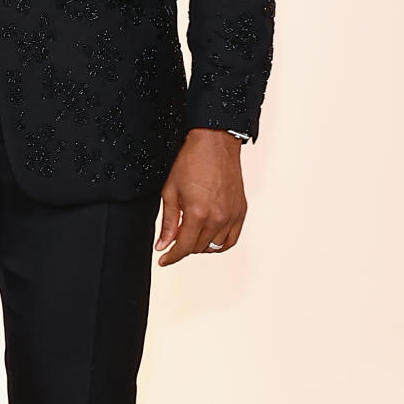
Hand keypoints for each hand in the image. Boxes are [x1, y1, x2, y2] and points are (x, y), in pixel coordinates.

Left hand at [156, 129, 247, 265]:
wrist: (215, 143)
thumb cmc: (192, 161)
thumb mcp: (171, 191)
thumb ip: (169, 222)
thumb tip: (163, 244)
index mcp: (198, 214)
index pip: (183, 247)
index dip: (171, 256)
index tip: (164, 259)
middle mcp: (217, 218)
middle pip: (198, 248)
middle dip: (183, 247)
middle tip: (175, 238)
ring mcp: (231, 216)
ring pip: (215, 246)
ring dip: (201, 245)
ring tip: (191, 234)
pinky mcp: (240, 211)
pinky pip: (231, 239)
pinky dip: (220, 243)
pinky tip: (210, 236)